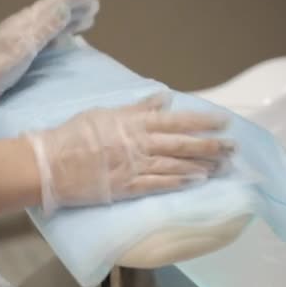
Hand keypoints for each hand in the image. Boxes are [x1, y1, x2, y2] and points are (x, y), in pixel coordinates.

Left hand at [0, 0, 98, 119]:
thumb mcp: (24, 46)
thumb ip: (45, 28)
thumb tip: (65, 8)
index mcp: (28, 22)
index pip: (55, 4)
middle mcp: (27, 26)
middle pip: (56, 12)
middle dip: (75, 7)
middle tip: (95, 3)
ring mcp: (25, 37)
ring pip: (54, 24)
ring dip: (71, 20)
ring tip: (89, 17)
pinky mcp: (23, 50)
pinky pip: (50, 37)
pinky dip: (62, 34)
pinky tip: (68, 37)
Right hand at [26, 93, 235, 213]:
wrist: (52, 162)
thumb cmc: (76, 134)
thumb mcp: (106, 113)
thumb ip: (137, 108)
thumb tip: (163, 99)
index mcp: (135, 123)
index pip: (177, 120)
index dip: (202, 121)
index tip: (224, 122)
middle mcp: (140, 143)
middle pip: (183, 144)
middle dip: (211, 145)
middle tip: (233, 148)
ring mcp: (135, 166)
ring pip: (176, 165)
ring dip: (201, 165)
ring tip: (222, 166)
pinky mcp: (128, 187)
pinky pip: (159, 184)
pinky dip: (180, 182)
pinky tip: (197, 181)